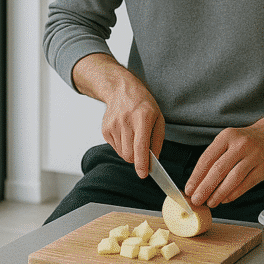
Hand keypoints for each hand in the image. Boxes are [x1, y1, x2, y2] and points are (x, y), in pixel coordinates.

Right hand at [73, 52, 164, 177]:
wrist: (121, 90)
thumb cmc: (143, 104)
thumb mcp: (158, 118)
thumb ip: (157, 140)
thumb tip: (154, 159)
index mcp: (142, 118)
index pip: (140, 146)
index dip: (142, 163)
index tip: (143, 174)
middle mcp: (125, 122)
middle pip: (129, 154)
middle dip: (137, 159)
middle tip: (142, 153)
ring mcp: (113, 126)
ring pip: (122, 153)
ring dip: (130, 152)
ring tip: (133, 136)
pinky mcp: (105, 130)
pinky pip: (115, 147)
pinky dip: (122, 146)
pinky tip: (125, 133)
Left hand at [185, 91, 263, 207]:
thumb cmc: (244, 142)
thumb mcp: (227, 141)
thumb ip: (214, 159)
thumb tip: (196, 183)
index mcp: (227, 136)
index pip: (207, 158)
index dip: (196, 176)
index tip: (188, 189)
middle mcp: (240, 144)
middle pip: (218, 170)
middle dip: (205, 188)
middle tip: (196, 200)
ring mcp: (254, 156)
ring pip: (233, 179)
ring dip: (219, 193)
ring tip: (210, 203)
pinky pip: (246, 184)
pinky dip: (234, 194)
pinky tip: (225, 199)